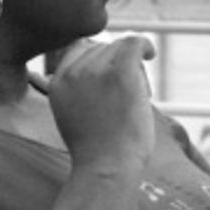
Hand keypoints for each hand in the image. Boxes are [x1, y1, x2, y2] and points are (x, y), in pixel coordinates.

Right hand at [49, 33, 155, 170]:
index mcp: (58, 82)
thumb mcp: (74, 114)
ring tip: (136, 94)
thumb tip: (103, 68)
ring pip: (119, 47)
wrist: (107, 168)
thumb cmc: (99, 151)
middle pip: (102, 47)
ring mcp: (95, 70)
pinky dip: (145, 45)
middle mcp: (73, 72)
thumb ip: (81, 89)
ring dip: (133, 66)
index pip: (78, 49)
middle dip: (117, 64)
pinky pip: (135, 41)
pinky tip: (151, 54)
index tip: (113, 75)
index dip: (99, 57)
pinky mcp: (120, 72)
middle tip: (127, 94)